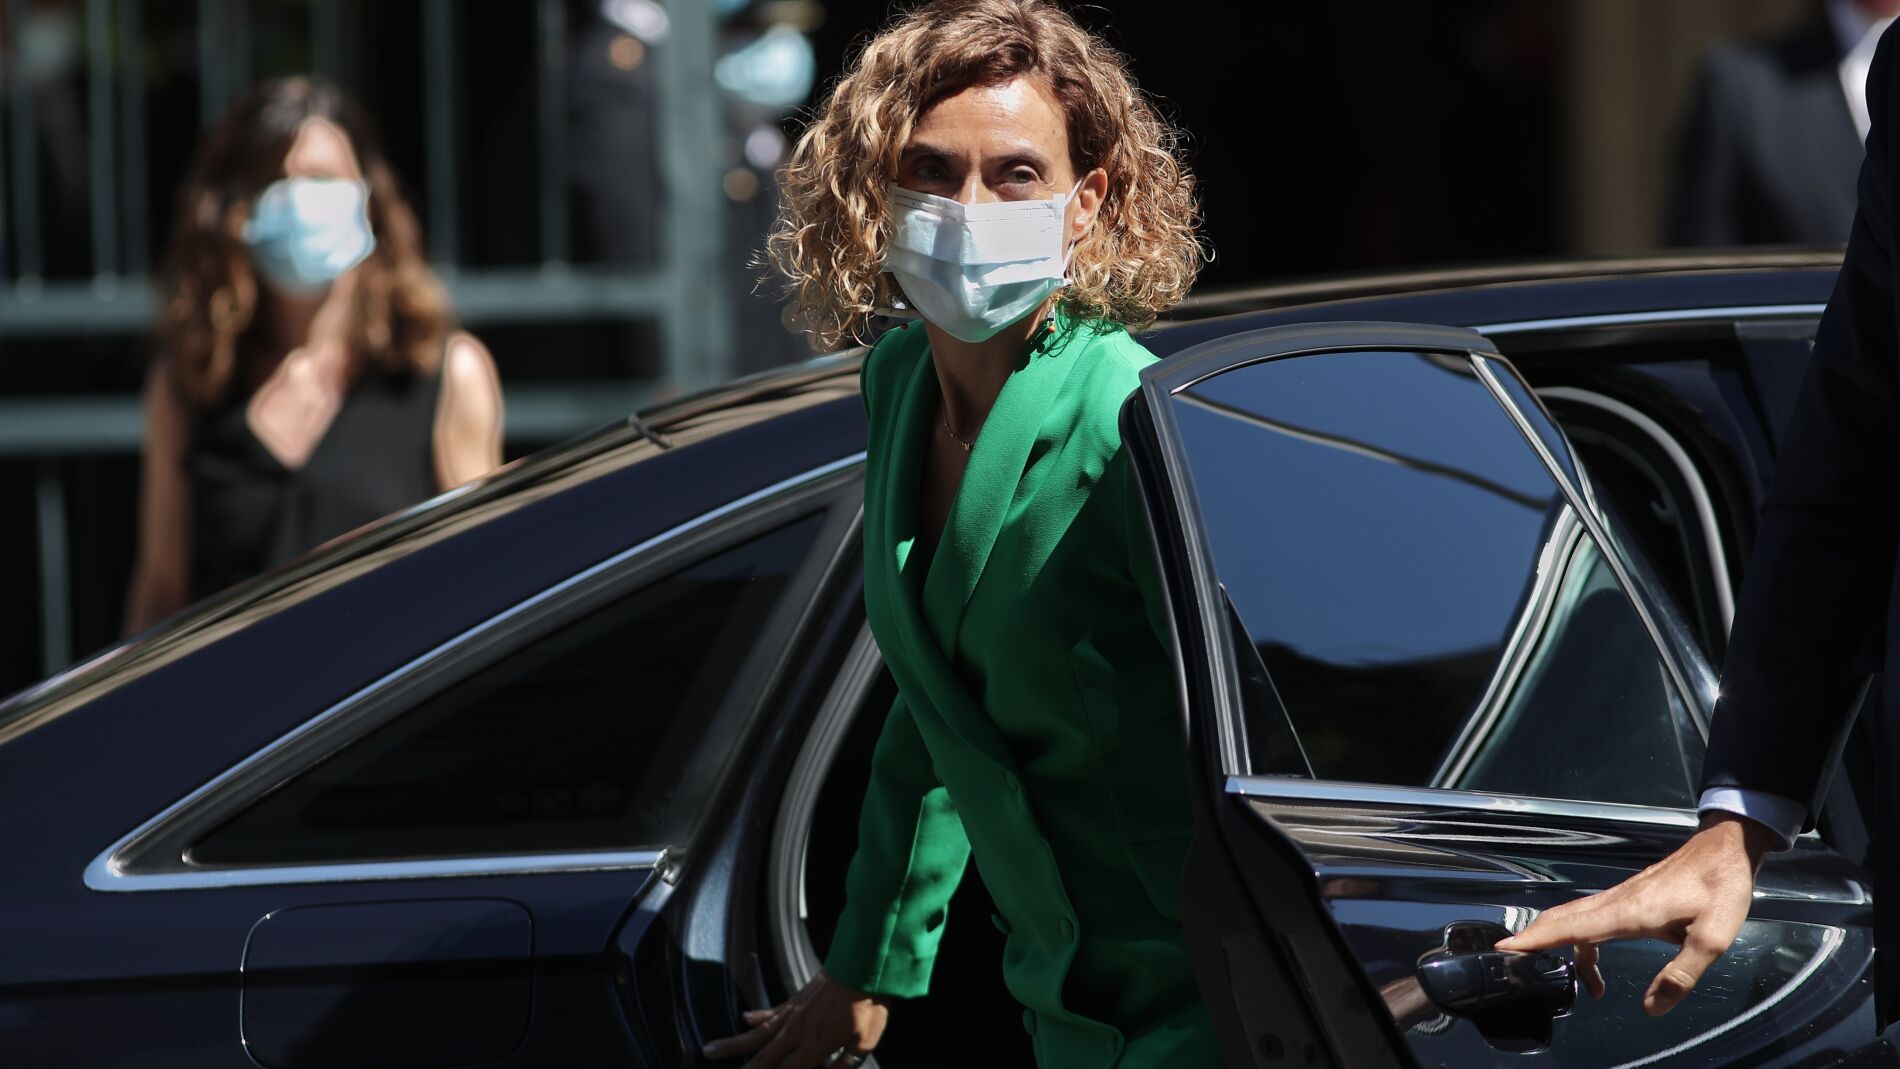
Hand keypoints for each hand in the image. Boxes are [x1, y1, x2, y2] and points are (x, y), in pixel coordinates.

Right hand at [700, 971, 887, 1067]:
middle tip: (714, 1068)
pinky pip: (771, 1011)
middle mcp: (797, 1032)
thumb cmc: (868, 1004)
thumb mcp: (865, 1043)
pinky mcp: (797, 998)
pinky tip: (744, 1019)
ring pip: (757, 1034)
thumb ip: (844, 1064)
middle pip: (764, 1057)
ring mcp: (794, 1013)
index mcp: (815, 1047)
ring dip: (733, 1044)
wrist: (864, 965)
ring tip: (710, 1050)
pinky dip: (757, 1016)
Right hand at [1494, 812, 1775, 1015]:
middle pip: (1560, 919)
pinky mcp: (1628, 896)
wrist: (1724, 848)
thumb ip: (1680, 975)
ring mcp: (1619, 896)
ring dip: (1558, 943)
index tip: (1505, 948)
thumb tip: (1651, 1008)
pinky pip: (1589, 916)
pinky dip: (1578, 937)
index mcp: (1628, 912)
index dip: (1536, 939)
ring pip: (1573, 917)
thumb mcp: (1712, 938)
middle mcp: (1615, 902)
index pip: (1570, 927)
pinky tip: (1595, 960)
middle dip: (1533, 940)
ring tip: (1574, 982)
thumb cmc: (1719, 887)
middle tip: (1512, 962)